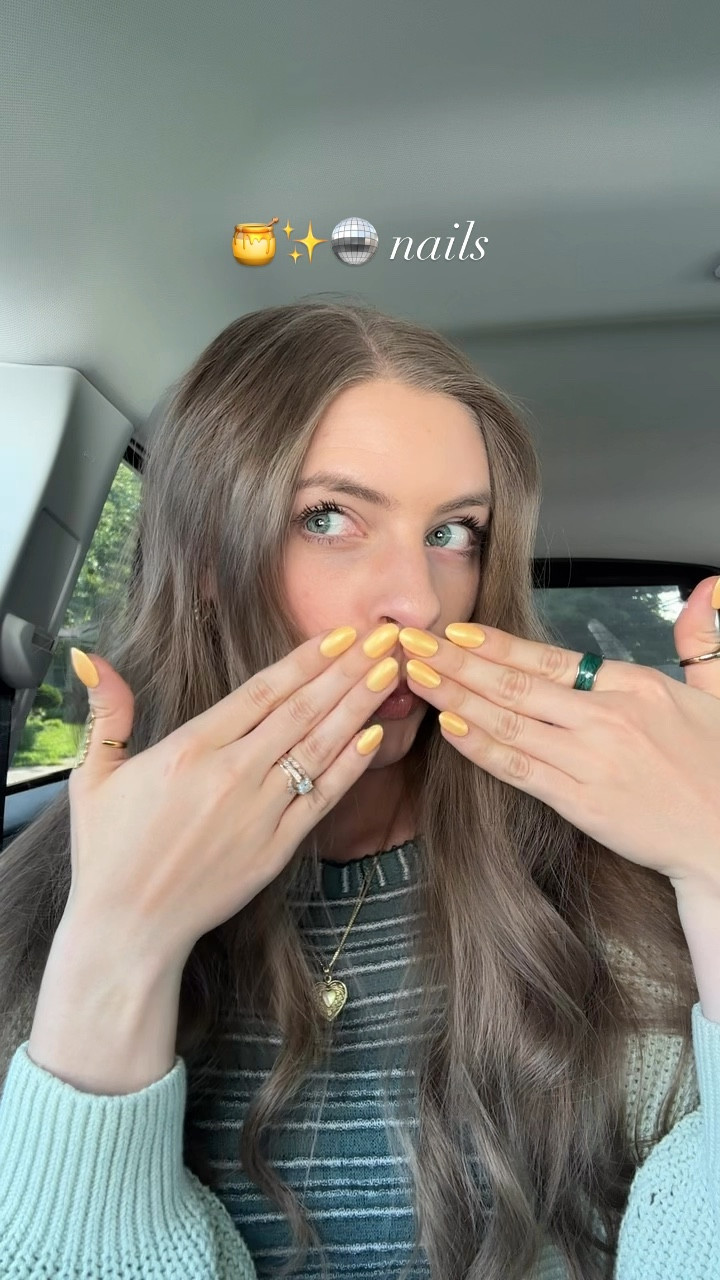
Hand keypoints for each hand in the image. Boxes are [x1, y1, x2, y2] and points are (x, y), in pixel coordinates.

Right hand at [65, 623, 400, 967]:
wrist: (128, 928)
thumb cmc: (108, 851)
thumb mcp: (94, 775)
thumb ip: (106, 711)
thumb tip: (90, 656)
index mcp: (189, 749)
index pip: (261, 692)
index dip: (306, 659)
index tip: (339, 634)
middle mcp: (230, 775)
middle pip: (300, 711)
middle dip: (346, 671)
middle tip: (383, 639)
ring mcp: (258, 813)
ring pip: (318, 748)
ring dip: (358, 708)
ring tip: (389, 674)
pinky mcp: (275, 848)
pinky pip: (321, 799)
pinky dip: (350, 767)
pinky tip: (374, 737)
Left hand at [400, 576, 719, 894]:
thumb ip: (701, 639)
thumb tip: (708, 588)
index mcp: (636, 686)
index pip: (551, 657)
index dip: (497, 644)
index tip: (457, 631)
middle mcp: (609, 718)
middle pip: (517, 684)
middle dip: (457, 662)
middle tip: (414, 644)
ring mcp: (592, 762)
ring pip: (510, 723)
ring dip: (457, 698)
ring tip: (419, 678)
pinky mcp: (583, 804)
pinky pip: (521, 770)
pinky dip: (483, 749)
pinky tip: (452, 730)